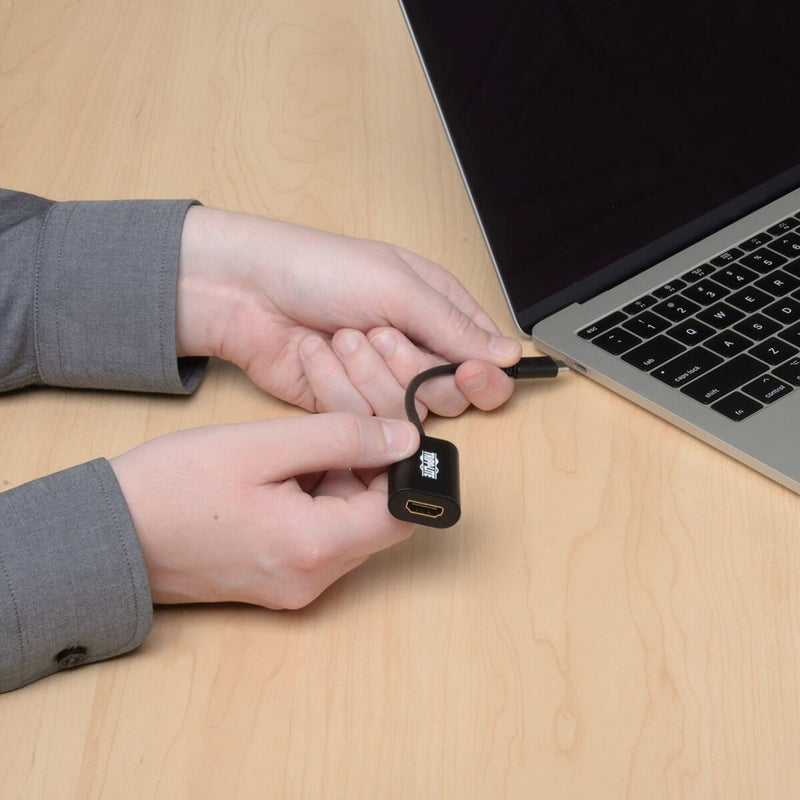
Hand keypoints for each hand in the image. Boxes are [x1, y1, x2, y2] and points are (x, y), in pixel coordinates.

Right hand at [110, 413, 419, 608]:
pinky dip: (315, 500)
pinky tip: (278, 473)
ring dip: (338, 482)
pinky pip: (320, 536)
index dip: (401, 468)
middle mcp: (313, 580)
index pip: (401, 513)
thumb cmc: (173, 485)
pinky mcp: (278, 579)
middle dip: (365, 469)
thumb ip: (341, 437)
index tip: (377, 429)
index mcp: (314, 548)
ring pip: (349, 525)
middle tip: (324, 431)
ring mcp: (295, 585)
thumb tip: (406, 438)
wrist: (108, 533)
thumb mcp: (261, 445)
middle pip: (377, 519)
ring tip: (288, 451)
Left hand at [175, 207, 521, 419]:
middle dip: (415, 369)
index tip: (470, 372)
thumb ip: (454, 328)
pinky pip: (365, 418)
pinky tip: (320, 355)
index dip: (484, 374)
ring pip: (408, 411)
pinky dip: (341, 388)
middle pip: (452, 395)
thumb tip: (508, 355)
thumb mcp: (397, 287)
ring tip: (343, 337)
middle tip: (382, 336)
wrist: (248, 293)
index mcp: (437, 310)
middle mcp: (415, 349)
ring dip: (372, 375)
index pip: (485, 357)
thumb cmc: (319, 269)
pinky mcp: (348, 405)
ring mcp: (381, 380)